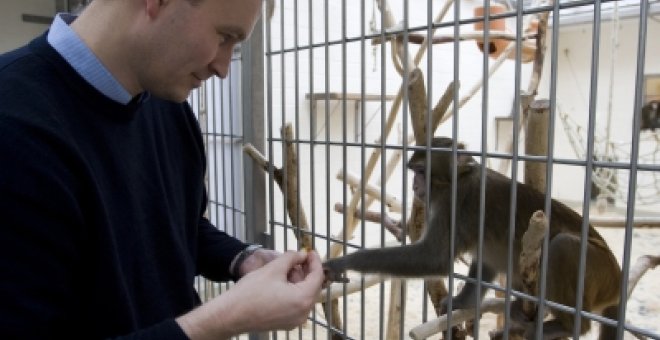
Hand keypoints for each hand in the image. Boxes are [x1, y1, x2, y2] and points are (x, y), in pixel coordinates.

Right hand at [177, 250, 323, 338]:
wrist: (231, 314)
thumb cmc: (250, 292)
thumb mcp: (273, 268)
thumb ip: (291, 258)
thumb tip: (301, 255)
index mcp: (302, 299)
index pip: (317, 277)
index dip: (315, 261)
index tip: (310, 251)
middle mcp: (302, 313)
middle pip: (311, 287)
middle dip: (306, 271)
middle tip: (299, 257)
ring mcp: (294, 321)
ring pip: (303, 295)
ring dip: (298, 280)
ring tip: (287, 267)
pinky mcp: (285, 323)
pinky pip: (295, 304)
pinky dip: (293, 291)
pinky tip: (282, 281)